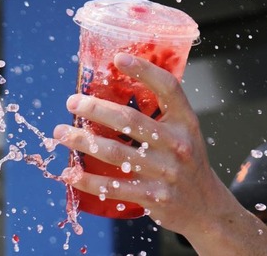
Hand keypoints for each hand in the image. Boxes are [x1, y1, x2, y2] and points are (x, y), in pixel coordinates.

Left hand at [53, 53, 230, 235]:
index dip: (144, 70)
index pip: (169, 88)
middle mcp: (178, 144)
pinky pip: (113, 187)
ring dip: (82, 141)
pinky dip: (88, 180)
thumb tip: (111, 89)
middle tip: (72, 102)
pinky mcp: (153, 197)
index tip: (117, 58)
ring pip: (115, 152)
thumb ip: (157, 113)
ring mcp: (166, 172)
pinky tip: (69, 173)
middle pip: (130, 119)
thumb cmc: (185, 162)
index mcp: (186, 122)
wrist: (206, 208)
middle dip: (95, 108)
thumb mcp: (183, 132)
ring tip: (60, 133)